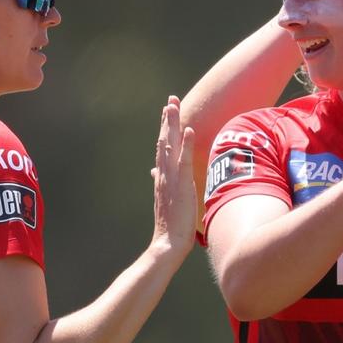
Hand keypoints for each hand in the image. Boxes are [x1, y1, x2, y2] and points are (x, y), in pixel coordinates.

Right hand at [151, 96, 196, 256]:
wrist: (167, 244)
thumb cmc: (170, 227)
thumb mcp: (165, 200)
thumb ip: (160, 183)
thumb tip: (154, 171)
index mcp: (162, 177)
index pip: (163, 147)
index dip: (165, 128)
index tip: (167, 111)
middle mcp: (163, 174)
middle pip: (164, 140)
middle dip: (167, 119)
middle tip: (170, 99)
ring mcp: (171, 179)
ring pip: (170, 145)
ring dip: (172, 124)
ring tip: (173, 105)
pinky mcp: (180, 185)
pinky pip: (183, 160)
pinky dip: (185, 144)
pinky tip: (188, 129)